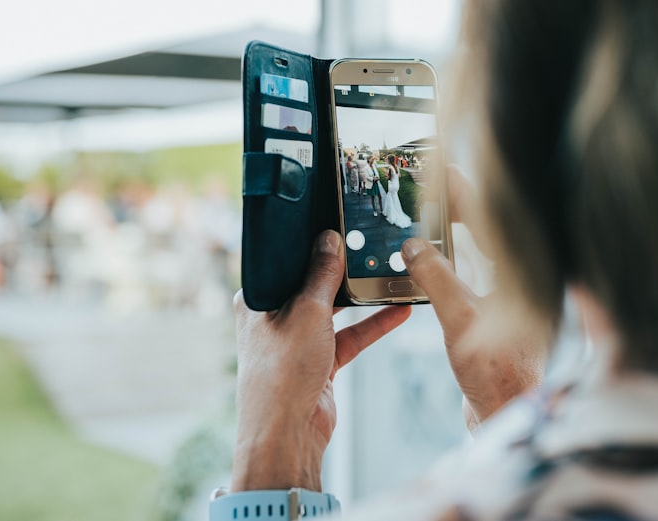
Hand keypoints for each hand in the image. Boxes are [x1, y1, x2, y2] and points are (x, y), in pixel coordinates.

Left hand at [231, 231, 410, 491]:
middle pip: (313, 285)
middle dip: (342, 271)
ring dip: (362, 299)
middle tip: (369, 247)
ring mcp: (299, 340)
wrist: (288, 431)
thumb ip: (322, 274)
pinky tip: (399, 311)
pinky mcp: (320, 361)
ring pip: (336, 311)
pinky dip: (373, 325)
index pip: (286, 263)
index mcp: (258, 300)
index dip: (310, 246)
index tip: (337, 226)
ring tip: (390, 277)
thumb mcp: (307, 310)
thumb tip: (330, 241)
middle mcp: (276, 318)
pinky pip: (351, 336)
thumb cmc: (282, 369)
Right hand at [401, 167, 546, 431]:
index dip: (465, 192)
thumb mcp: (459, 317)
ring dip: (455, 236)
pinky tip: (434, 261)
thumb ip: (436, 276)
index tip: (443, 171)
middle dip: (459, 209)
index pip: (492, 218)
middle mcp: (522, 280)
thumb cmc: (496, 371)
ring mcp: (511, 297)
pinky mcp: (498, 314)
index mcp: (521, 273)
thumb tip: (414, 248)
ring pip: (480, 252)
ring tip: (428, 219)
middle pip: (488, 230)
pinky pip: (473, 274)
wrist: (504, 411)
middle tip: (430, 192)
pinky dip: (453, 262)